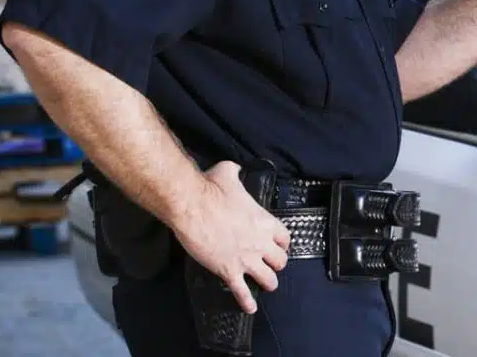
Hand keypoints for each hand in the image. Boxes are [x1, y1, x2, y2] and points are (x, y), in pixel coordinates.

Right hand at [169, 161, 290, 313]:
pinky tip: (250, 308)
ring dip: (268, 282)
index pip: (285, 238)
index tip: (278, 245)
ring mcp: (246, 258)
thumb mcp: (228, 172)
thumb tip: (233, 168)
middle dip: (277, 264)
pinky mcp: (229, 270)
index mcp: (265, 221)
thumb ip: (236, 173)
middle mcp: (261, 242)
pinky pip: (242, 291)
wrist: (192, 206)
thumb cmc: (211, 188)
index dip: (283, 243)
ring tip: (266, 284)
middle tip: (270, 265)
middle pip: (280, 261)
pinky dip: (247, 301)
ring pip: (268, 279)